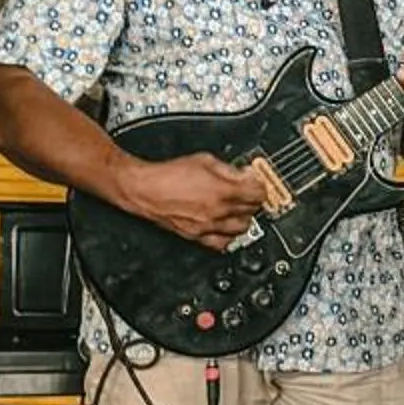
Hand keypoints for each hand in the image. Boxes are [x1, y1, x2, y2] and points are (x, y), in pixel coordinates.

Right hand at [121, 152, 269, 248]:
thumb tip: (246, 174)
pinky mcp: (196, 236)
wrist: (143, 189)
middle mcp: (218, 212)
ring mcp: (208, 227)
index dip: (260, 186)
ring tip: (237, 208)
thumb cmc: (168, 174)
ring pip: (242, 229)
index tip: (257, 182)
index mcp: (223, 191)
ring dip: (244, 218)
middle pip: (253, 211)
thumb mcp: (205, 160)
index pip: (259, 194)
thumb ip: (230, 169)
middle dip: (252, 200)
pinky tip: (226, 227)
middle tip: (247, 192)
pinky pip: (223, 244)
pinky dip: (229, 236)